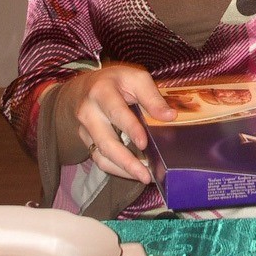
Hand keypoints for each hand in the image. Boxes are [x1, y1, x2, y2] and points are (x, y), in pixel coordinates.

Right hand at [56, 64, 175, 182]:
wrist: (86, 87)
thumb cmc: (117, 81)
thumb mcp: (135, 78)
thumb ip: (151, 97)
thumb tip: (170, 116)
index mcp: (101, 91)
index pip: (116, 112)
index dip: (130, 128)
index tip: (144, 143)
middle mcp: (88, 112)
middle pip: (105, 141)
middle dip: (126, 160)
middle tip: (146, 174)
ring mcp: (85, 129)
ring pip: (101, 155)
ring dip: (122, 169)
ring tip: (144, 177)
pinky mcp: (86, 142)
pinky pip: (99, 159)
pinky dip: (116, 169)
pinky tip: (133, 172)